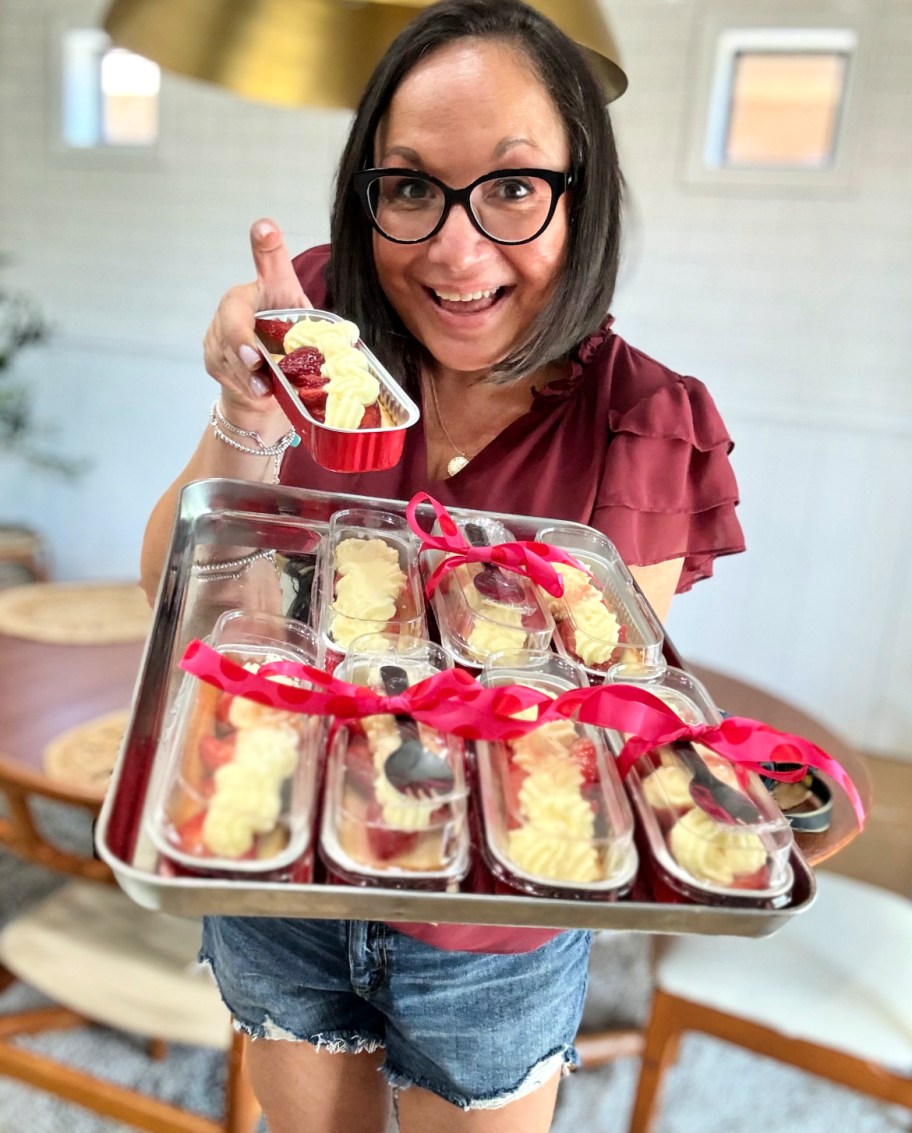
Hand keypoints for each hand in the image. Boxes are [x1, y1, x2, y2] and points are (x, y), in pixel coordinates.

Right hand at [203, 218, 310, 414]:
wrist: (264, 388)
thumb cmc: (286, 349)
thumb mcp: (307, 334)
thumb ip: (322, 330)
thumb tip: (349, 339)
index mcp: (265, 290)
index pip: (265, 260)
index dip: (265, 245)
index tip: (266, 229)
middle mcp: (236, 305)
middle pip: (232, 317)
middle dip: (240, 339)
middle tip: (255, 358)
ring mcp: (218, 332)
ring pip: (228, 351)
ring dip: (248, 373)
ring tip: (264, 388)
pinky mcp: (213, 360)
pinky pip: (228, 372)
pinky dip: (245, 385)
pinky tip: (258, 393)